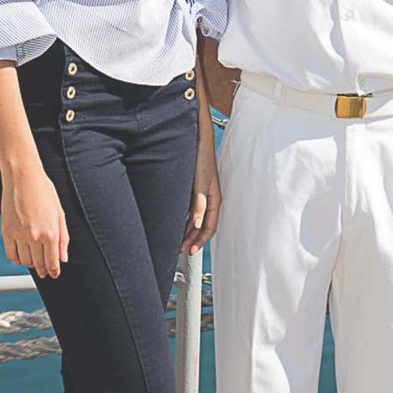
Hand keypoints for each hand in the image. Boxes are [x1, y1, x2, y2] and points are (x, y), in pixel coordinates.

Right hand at [1, 166, 68, 280]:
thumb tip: (63, 259)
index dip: (54, 271)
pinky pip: (11, 255)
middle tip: (44, 271)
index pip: (52, 262)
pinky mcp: (6, 232)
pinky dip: (17, 259)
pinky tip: (22, 256)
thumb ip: (63, 238)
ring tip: (34, 260)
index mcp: (51, 232)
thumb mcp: (59, 213)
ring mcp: (19, 235)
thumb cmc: (44, 192)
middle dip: (43, 269)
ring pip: (25, 261)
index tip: (54, 274)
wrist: (23, 177)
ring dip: (30, 264)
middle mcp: (35, 236)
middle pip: (38, 264)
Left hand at [181, 135, 221, 255]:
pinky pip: (192, 210)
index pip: (210, 227)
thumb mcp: (200, 183)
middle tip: (182, 250)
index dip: (200, 241)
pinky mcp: (195, 190)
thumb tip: (196, 224)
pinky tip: (177, 223)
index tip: (191, 251)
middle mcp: (210, 199)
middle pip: (203, 226)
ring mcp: (202, 195)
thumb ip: (199, 204)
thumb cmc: (202, 158)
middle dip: (193, 239)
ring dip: (188, 231)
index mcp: (214, 199)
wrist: (199, 140)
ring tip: (178, 241)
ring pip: (197, 219)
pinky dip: (185, 220)